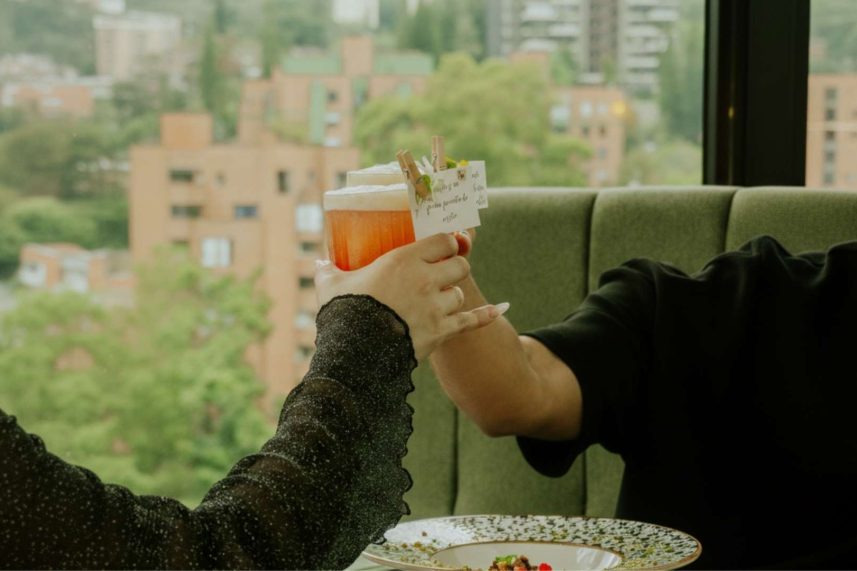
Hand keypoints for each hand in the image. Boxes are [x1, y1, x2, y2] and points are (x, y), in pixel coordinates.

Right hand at [315, 233, 504, 359]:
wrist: (354, 353)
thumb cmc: (342, 313)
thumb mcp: (331, 285)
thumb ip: (328, 270)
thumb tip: (320, 262)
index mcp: (403, 260)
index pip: (442, 241)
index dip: (447, 242)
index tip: (445, 245)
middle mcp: (425, 280)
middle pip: (458, 266)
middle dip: (453, 268)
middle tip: (442, 273)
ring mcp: (435, 308)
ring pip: (459, 294)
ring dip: (451, 297)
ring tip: (437, 302)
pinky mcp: (441, 333)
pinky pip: (470, 321)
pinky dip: (484, 316)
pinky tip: (499, 310)